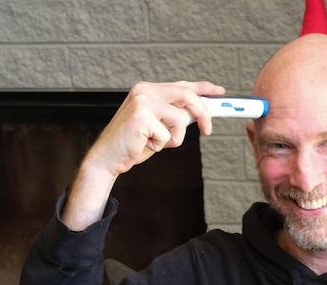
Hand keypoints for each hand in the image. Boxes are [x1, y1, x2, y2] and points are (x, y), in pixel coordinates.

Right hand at [87, 81, 225, 176]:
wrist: (108, 157)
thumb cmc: (134, 143)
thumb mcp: (159, 125)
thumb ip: (175, 114)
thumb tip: (201, 113)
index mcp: (148, 90)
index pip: (182, 85)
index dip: (203, 88)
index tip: (219, 92)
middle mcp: (144, 90)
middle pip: (187, 96)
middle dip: (203, 114)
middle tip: (208, 130)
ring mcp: (142, 102)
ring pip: (180, 119)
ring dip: (173, 138)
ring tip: (155, 142)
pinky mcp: (141, 116)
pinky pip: (169, 135)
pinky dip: (161, 145)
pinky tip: (145, 144)